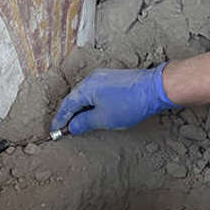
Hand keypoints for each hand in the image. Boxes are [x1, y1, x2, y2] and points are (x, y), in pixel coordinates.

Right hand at [50, 63, 177, 134]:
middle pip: (75, 99)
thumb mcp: (103, 118)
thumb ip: (83, 123)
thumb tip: (72, 126)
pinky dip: (91, 104)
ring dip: (81, 110)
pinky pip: (96, 92)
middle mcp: (91, 79)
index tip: (55, 131)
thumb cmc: (129, 103)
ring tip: (79, 123)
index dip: (60, 120)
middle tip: (65, 129)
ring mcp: (103, 77)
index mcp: (85, 88)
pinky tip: (95, 112)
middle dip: (69, 115)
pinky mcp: (114, 79)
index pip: (66, 106)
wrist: (154, 87)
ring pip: (86, 95)